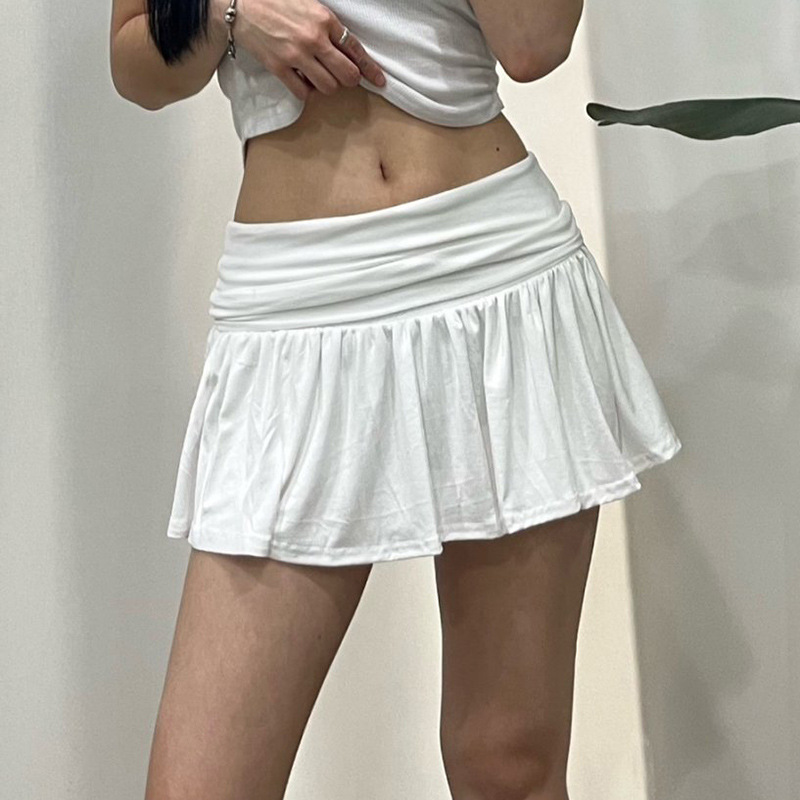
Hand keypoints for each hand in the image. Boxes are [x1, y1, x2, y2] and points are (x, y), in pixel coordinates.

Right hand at [218, 0, 386, 99]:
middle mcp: (313, 39)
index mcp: (324, 19)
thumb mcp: (308, 3)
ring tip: (319, 77)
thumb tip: (345, 45)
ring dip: (327, 86)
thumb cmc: (274, 1)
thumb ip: (328, 24)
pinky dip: (307, 92)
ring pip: (327, 87)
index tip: (379, 81)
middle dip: (349, 80)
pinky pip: (303, 93)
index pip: (355, 49)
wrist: (240, 3)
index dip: (370, 69)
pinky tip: (303, 81)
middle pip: (346, 74)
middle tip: (344, 78)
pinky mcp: (279, 67)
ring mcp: (296, 55)